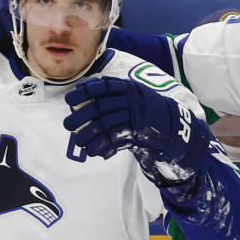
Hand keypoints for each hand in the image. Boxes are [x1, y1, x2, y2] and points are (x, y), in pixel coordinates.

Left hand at [64, 77, 212, 186]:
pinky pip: (115, 141)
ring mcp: (134, 116)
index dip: (83, 93)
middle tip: (67, 125)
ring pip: (104, 126)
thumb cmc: (143, 109)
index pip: (100, 87)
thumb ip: (109, 92)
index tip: (69, 100)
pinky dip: (102, 147)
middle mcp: (129, 100)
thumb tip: (80, 91)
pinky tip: (95, 151)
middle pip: (98, 108)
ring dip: (88, 136)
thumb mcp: (130, 93)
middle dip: (80, 118)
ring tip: (79, 142)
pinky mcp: (138, 133)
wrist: (171, 125)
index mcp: (126, 88)